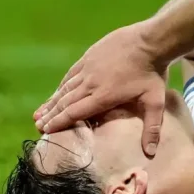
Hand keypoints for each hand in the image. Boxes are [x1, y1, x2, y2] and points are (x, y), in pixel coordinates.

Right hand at [34, 22, 167, 155]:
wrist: (150, 40)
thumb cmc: (153, 73)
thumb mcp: (156, 102)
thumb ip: (152, 128)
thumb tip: (150, 153)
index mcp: (103, 96)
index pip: (75, 112)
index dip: (59, 122)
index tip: (46, 130)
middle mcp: (91, 82)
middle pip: (65, 102)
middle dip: (50, 115)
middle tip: (38, 126)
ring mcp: (88, 67)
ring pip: (65, 88)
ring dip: (52, 101)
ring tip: (40, 112)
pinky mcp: (89, 56)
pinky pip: (71, 73)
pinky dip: (62, 85)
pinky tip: (57, 91)